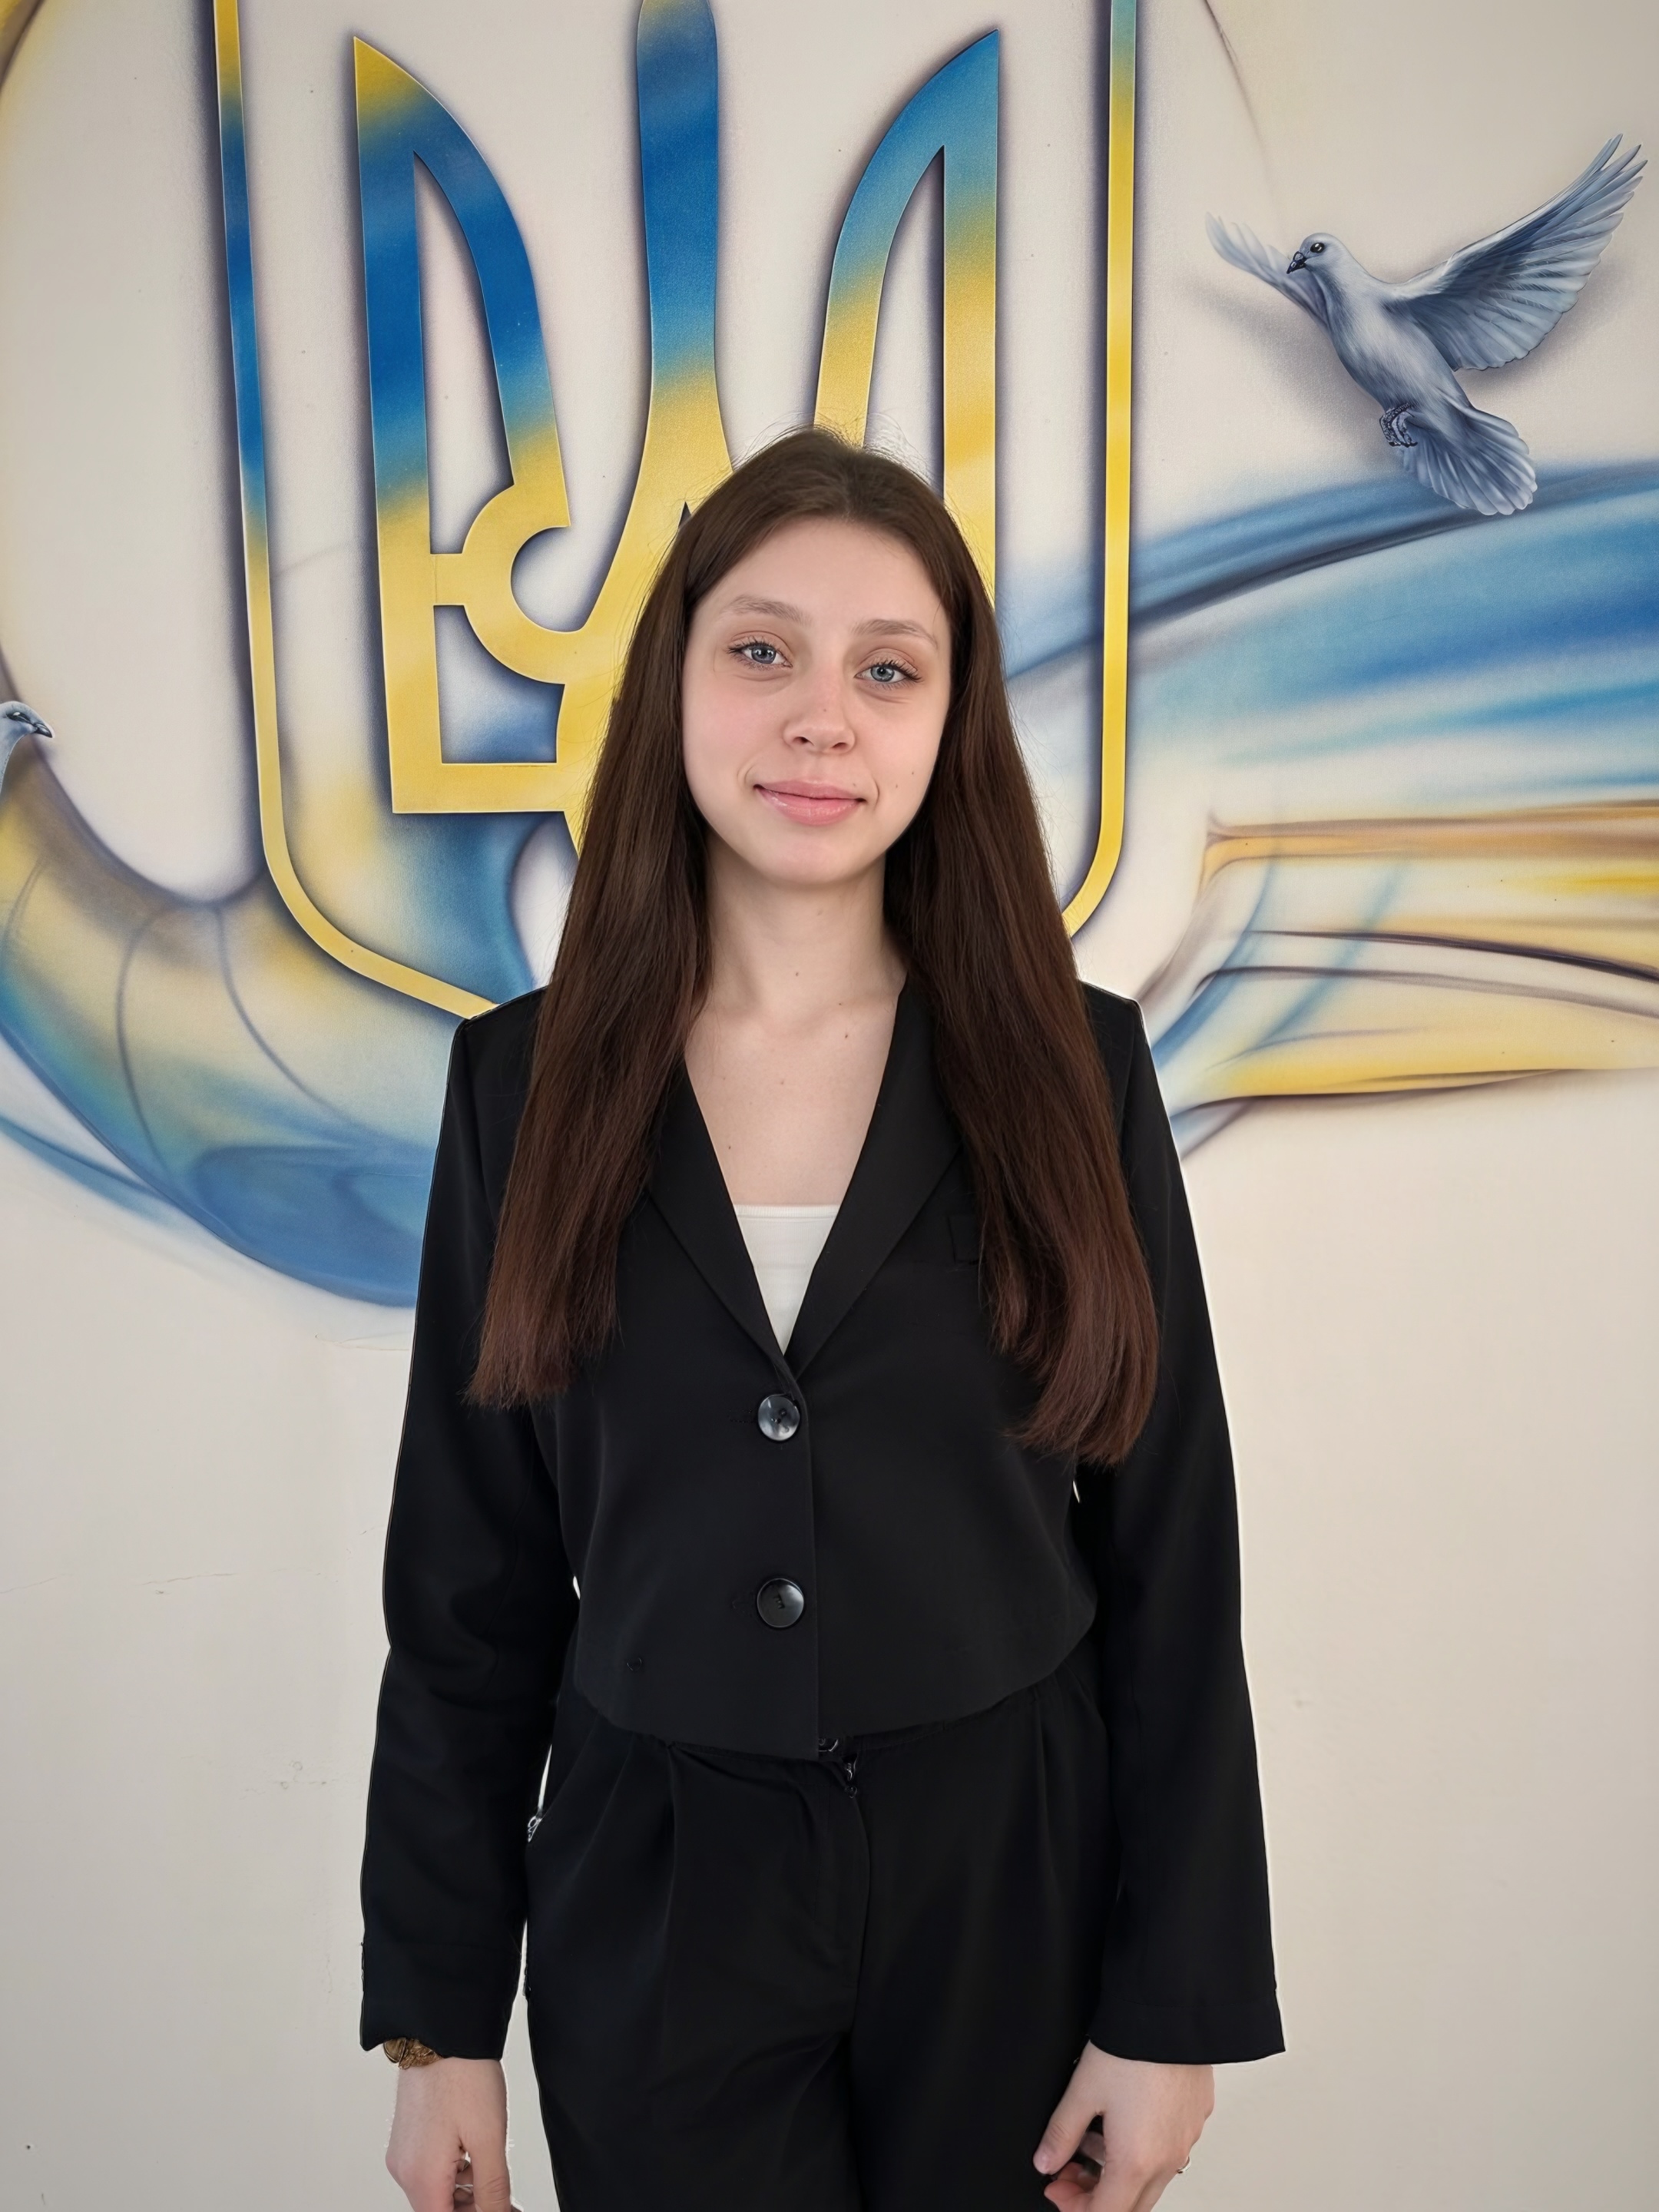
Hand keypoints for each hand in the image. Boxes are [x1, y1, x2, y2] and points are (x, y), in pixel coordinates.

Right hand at [385, 2057, 515, 2211]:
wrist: (442, 2031)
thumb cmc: (465, 2077)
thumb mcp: (490, 2138)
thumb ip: (493, 2189)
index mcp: (421, 2177)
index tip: (499, 2209)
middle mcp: (404, 2170)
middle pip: (438, 2210)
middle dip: (471, 2208)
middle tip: (505, 2200)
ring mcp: (403, 2152)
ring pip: (435, 2192)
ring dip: (465, 2193)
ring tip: (496, 2177)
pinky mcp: (407, 2136)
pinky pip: (429, 2170)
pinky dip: (453, 2174)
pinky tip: (477, 2158)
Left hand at [1034, 2044, 1213, 2210]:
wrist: (1172, 2011)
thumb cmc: (1132, 2048)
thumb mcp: (1082, 2090)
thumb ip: (1060, 2133)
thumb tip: (1045, 2160)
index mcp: (1137, 2161)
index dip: (1076, 2209)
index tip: (1056, 2188)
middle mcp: (1168, 2159)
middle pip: (1131, 2205)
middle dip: (1095, 2197)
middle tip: (1068, 2171)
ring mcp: (1186, 2140)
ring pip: (1150, 2180)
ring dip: (1117, 2173)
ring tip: (1090, 2138)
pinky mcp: (1195, 2119)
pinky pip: (1168, 2152)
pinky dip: (1141, 2151)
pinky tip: (1121, 2120)